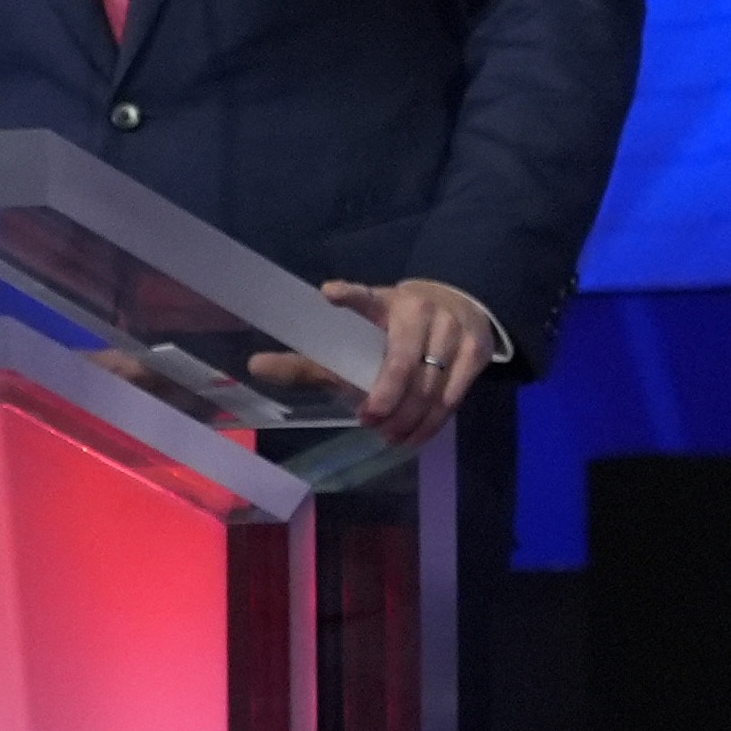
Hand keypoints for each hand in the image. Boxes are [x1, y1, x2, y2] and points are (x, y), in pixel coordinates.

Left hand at [247, 277, 500, 447]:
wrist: (459, 309)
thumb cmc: (394, 329)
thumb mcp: (356, 335)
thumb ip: (310, 359)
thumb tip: (254, 367)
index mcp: (383, 302)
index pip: (363, 297)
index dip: (349, 296)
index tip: (329, 295)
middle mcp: (421, 311)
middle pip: (402, 363)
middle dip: (386, 399)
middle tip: (369, 422)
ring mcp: (454, 330)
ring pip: (431, 385)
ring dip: (409, 418)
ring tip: (391, 436)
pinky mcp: (476, 352)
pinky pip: (453, 396)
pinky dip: (434, 420)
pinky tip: (417, 435)